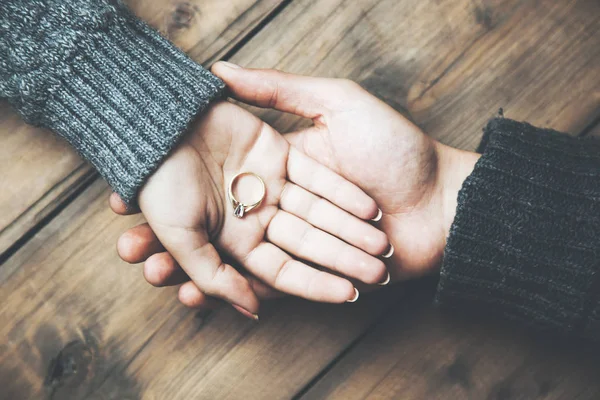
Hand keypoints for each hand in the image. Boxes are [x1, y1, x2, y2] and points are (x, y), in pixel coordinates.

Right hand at [116, 64, 478, 307]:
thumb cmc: (394, 146)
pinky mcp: (317, 266)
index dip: (177, 194)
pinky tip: (205, 294)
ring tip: (159, 279)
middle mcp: (283, 199)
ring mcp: (299, 234)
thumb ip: (279, 88)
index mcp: (278, 161)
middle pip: (221, 222)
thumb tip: (219, 71)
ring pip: (240, 252)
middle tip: (131, 251)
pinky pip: (277, 277)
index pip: (218, 181)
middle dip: (175, 238)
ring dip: (197, 268)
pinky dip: (239, 285)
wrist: (443, 196)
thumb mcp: (336, 101)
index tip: (131, 202)